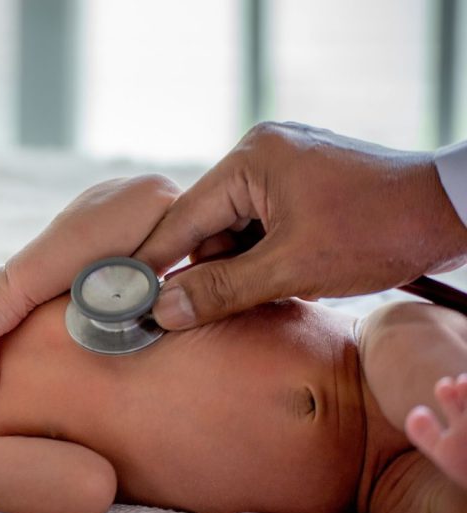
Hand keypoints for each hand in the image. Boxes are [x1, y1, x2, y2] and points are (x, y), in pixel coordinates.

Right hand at [134, 121, 466, 329]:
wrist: (452, 211)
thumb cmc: (377, 230)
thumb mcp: (293, 267)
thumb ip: (222, 290)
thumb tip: (161, 311)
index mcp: (252, 158)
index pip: (184, 217)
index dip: (154, 260)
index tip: (126, 295)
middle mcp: (262, 152)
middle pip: (210, 225)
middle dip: (213, 270)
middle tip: (210, 312)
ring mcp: (285, 164)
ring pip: (237, 229)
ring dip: (243, 267)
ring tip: (270, 292)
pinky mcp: (304, 181)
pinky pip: (263, 224)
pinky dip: (265, 256)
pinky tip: (282, 279)